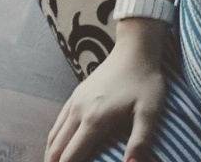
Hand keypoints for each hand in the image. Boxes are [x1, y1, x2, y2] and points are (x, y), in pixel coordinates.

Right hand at [44, 41, 166, 161]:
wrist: (135, 49)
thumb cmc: (145, 81)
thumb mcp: (149, 111)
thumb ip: (140, 141)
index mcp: (95, 120)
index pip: (71, 156)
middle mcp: (79, 111)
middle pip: (57, 148)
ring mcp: (76, 100)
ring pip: (54, 134)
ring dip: (51, 154)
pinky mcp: (77, 93)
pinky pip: (59, 120)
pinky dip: (54, 138)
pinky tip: (58, 145)